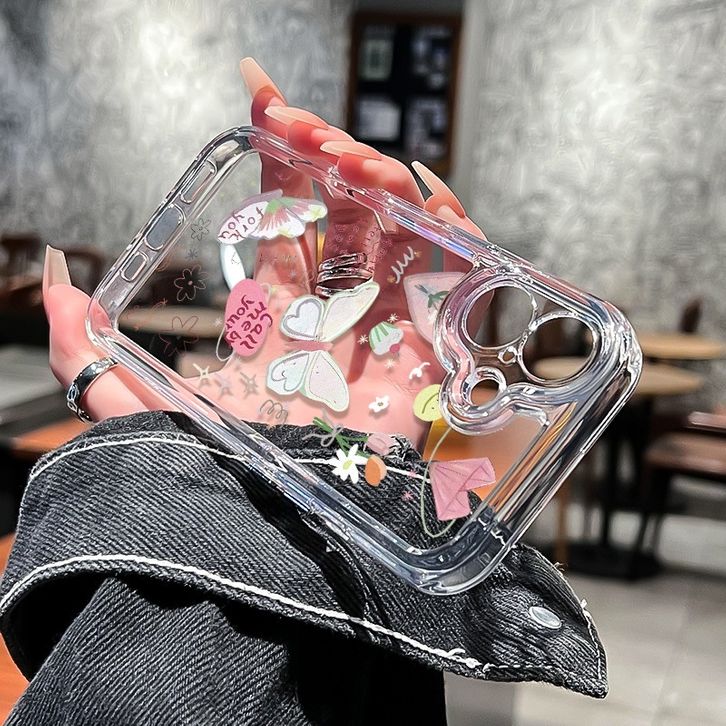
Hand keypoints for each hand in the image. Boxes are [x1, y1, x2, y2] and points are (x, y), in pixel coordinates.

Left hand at [43, 58, 485, 447]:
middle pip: (343, 215)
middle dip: (330, 160)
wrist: (278, 542)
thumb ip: (89, 354)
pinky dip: (445, 232)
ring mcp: (381, 329)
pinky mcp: (424, 352)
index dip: (278, 162)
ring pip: (394, 234)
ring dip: (381, 184)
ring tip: (348, 159)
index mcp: (273, 319)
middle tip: (306, 131)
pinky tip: (419, 201)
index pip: (283, 223)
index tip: (263, 100)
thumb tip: (57, 286)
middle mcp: (330, 316)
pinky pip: (447, 278)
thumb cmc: (217, 483)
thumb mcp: (140, 413)